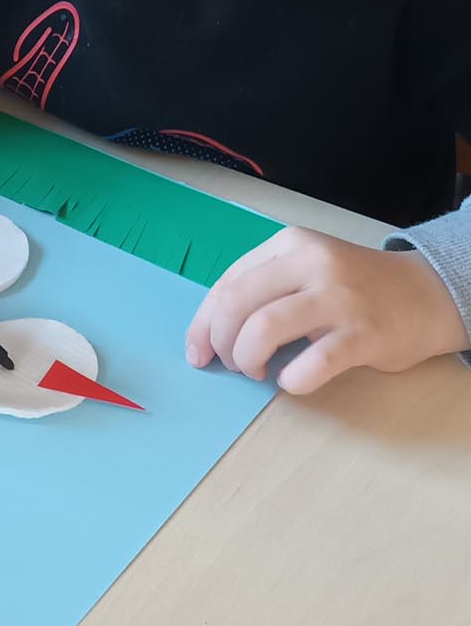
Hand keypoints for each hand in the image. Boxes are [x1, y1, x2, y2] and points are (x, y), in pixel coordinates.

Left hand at [185, 227, 466, 394]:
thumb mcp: (306, 269)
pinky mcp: (362, 334)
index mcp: (290, 245)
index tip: (198, 353)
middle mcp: (312, 263)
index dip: (202, 324)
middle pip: (236, 305)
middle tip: (234, 365)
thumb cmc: (355, 289)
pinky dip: (291, 380)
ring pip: (263, 330)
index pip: (227, 284)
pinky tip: (293, 380)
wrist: (426, 294)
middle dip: (222, 343)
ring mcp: (338, 297)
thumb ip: (263, 288)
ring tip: (258, 371)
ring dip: (247, 359)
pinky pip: (310, 364)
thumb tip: (209, 332)